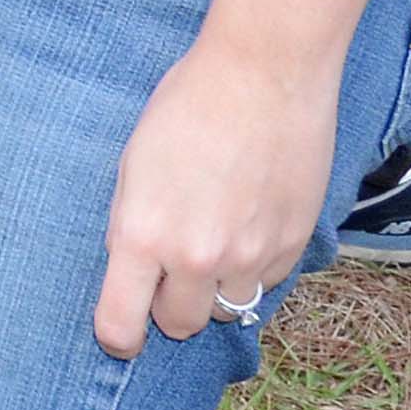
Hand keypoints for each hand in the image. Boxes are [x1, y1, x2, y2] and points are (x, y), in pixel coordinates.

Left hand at [94, 35, 338, 357]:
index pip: (122, 324)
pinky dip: (254, 266)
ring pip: (226, 309)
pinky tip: (249, 219)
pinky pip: (266, 283)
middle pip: (179, 325)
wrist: (264, 73)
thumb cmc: (188, 105)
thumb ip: (131, 225)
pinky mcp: (292, 247)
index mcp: (143, 235)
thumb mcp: (134, 163)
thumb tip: (134, 269)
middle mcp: (195, 257)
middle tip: (170, 267)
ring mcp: (249, 257)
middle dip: (170, 304)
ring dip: (214, 287)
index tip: (121, 334)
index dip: (118, 336)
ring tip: (213, 235)